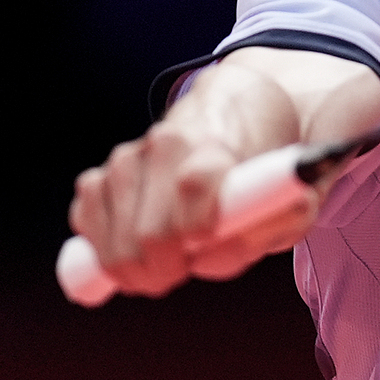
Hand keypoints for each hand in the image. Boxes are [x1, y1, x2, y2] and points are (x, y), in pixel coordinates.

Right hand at [68, 59, 304, 296]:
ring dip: (136, 269)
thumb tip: (210, 255)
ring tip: (166, 261)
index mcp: (214, 144)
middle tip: (182, 270)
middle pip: (149, 232)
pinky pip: (86, 227)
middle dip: (165, 269)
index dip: (196, 229)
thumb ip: (273, 226)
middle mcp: (163, 144)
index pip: (195, 184)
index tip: (202, 246)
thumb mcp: (292, 196)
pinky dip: (106, 250)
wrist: (236, 109)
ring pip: (113, 241)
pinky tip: (136, 244)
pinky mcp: (98, 176)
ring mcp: (126, 159)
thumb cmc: (266, 166)